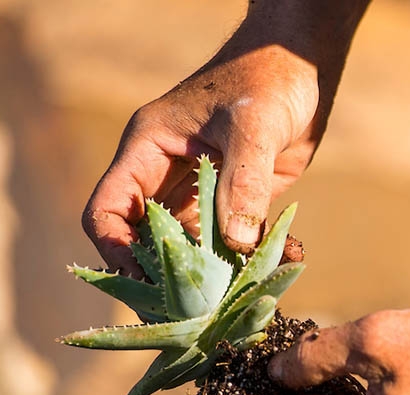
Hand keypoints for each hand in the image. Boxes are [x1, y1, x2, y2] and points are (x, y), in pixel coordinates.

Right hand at [82, 1, 365, 275]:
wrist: (302, 67)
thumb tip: (235, 242)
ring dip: (210, 275)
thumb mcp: (254, 127)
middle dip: (163, 277)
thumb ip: (244, 182)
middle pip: (143, 240)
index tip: (148, 284)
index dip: (117, 251)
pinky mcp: (232, 201)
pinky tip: (279, 262)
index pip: (108, 210)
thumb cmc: (269, 80)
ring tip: (236, 297)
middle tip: (191, 312)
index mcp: (147, 150)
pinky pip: (229, 242)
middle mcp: (165, 174)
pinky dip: (248, 259)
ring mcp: (198, 190)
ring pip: (187, 248)